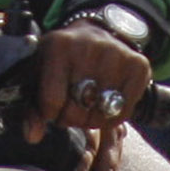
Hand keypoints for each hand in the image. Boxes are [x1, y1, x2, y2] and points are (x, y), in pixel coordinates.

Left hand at [27, 19, 152, 150]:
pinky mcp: (138, 65)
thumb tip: (33, 136)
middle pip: (77, 112)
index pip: (51, 102)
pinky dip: (113, 116)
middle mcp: (89, 47)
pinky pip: (124, 112)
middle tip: (72, 107)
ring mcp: (117, 55)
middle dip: (71, 118)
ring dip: (92, 119)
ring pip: (101, 115)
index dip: (50, 114)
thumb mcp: (38, 76)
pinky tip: (106, 102)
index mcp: (58, 46)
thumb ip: (31, 108)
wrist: (97, 33)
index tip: (53, 107)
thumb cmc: (62, 61)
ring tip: (88, 105)